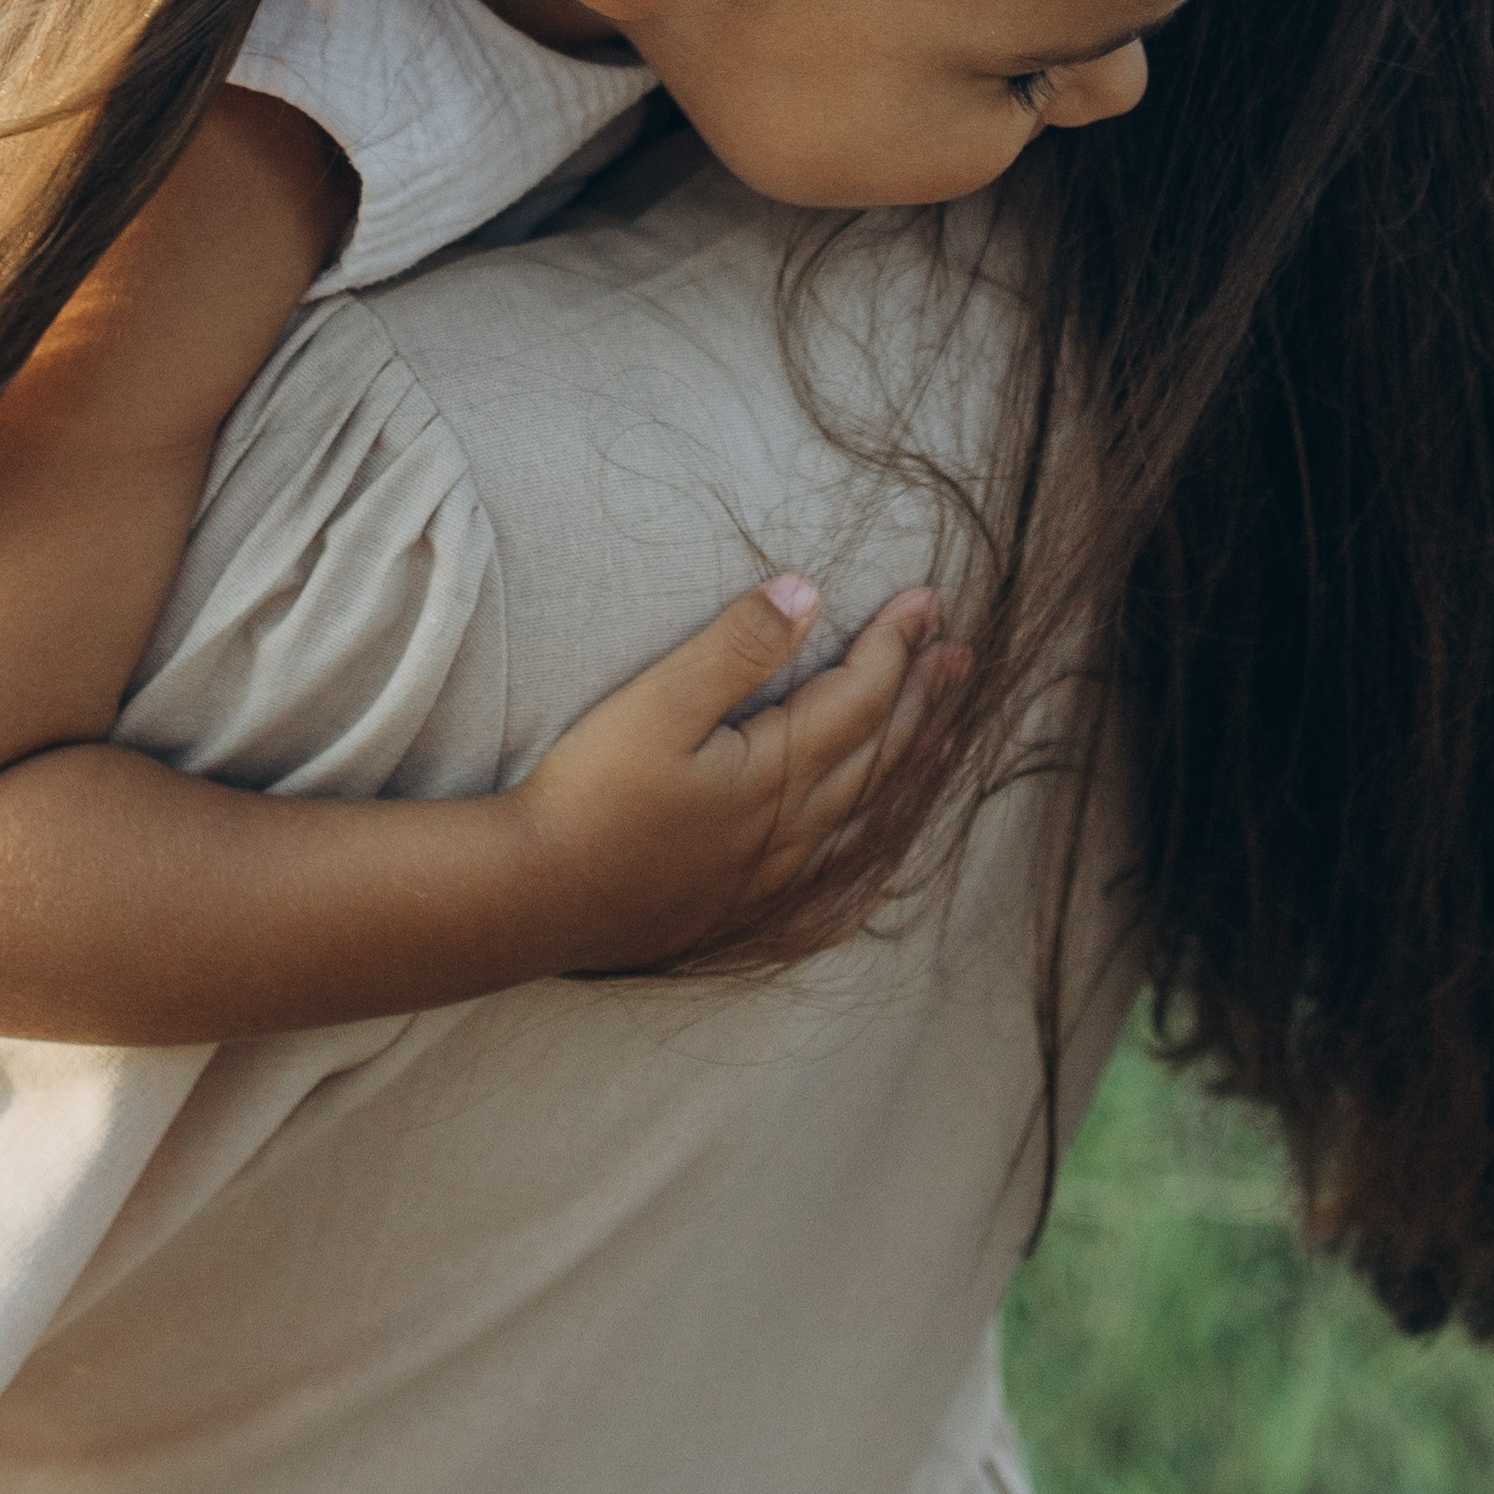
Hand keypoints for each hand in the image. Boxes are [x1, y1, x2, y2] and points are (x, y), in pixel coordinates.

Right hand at [507, 577, 961, 976]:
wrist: (532, 898)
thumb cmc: (586, 795)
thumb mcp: (656, 703)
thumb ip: (735, 648)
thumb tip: (806, 592)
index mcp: (776, 770)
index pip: (860, 695)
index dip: (897, 643)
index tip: (927, 599)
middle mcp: (791, 826)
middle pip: (877, 750)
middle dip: (922, 695)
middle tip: (961, 652)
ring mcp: (771, 870)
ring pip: (866, 807)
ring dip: (910, 759)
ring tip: (947, 728)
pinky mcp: (746, 901)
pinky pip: (839, 864)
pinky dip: (873, 835)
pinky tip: (879, 839)